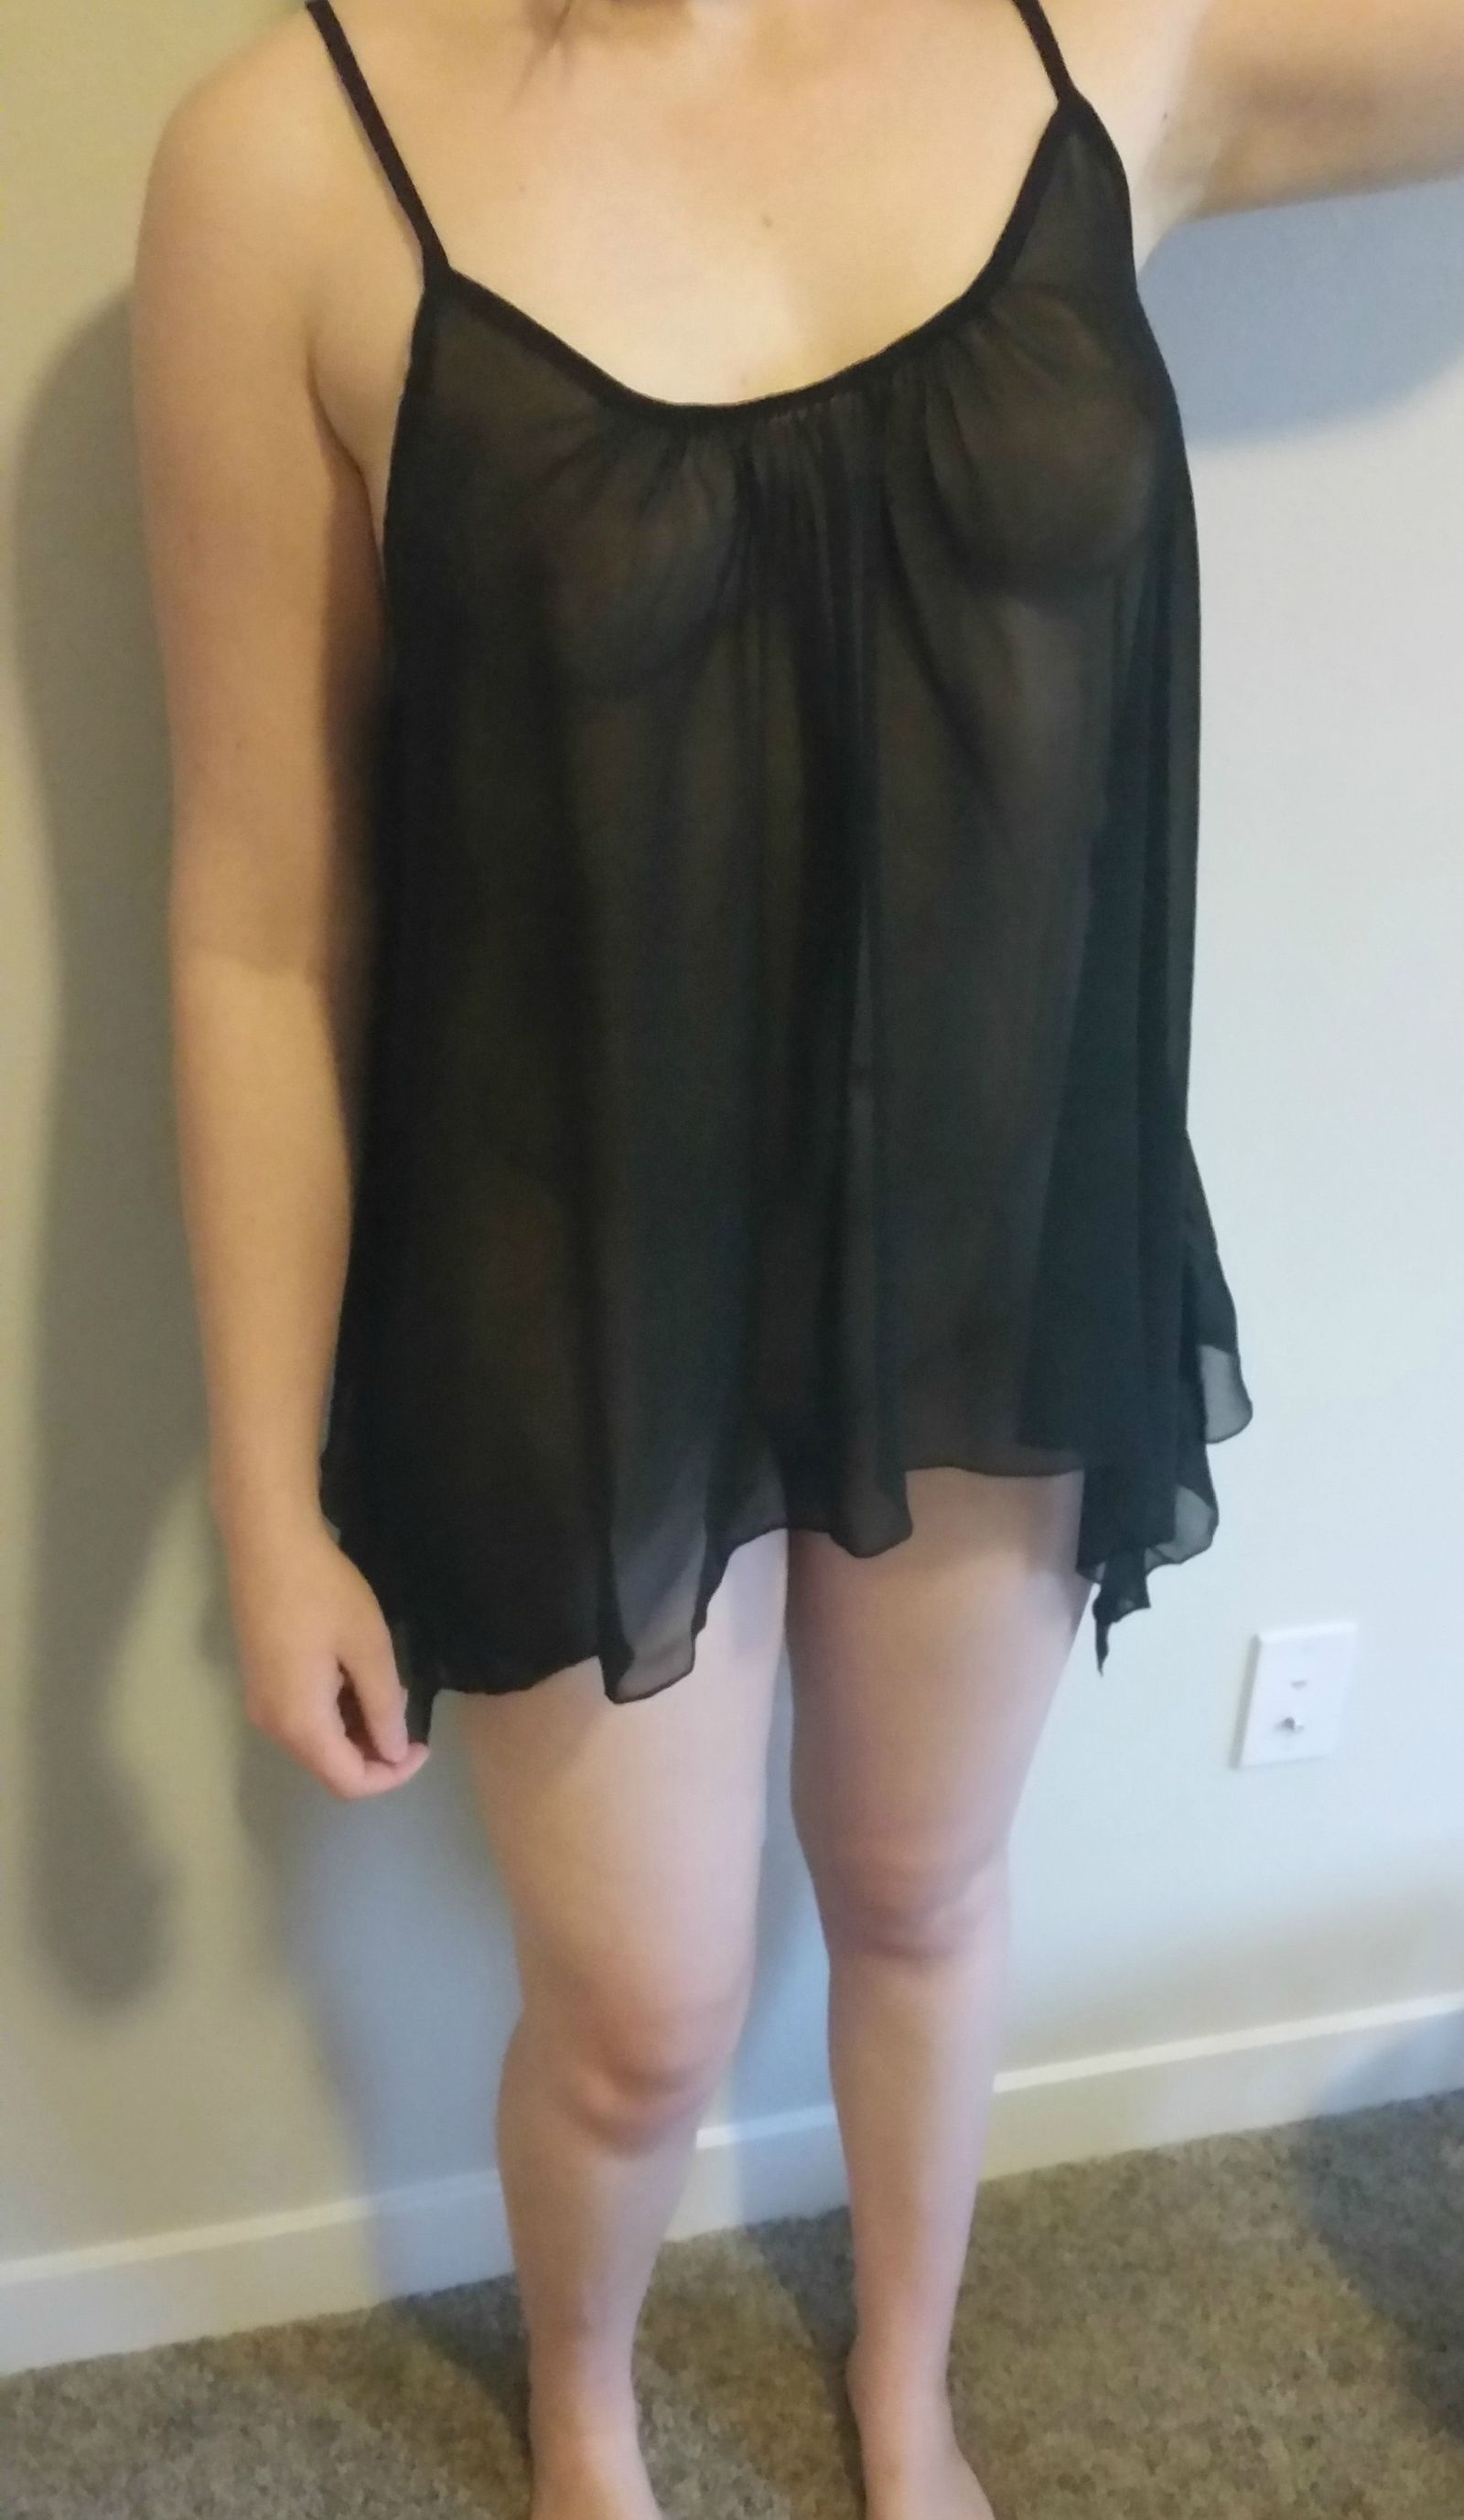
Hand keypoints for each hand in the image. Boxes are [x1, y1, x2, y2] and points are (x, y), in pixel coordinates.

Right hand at [223, 1510, 429, 1797]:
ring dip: (357, 1732)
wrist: (266, 1543)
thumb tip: (395, 1751)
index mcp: (300, 1724)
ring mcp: (262, 1703)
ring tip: (387, 1691)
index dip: (392, 1776)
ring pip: (317, 1743)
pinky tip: (357, 1678)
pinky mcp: (261, 1682)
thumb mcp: (369, 1648)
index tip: (424, 1745)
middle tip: (410, 1717)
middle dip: (376, 1754)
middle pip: (330, 1767)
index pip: (349, 1782)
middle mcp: (274, 1725)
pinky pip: (304, 1718)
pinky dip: (337, 1713)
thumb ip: (384, 1708)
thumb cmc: (323, 1592)